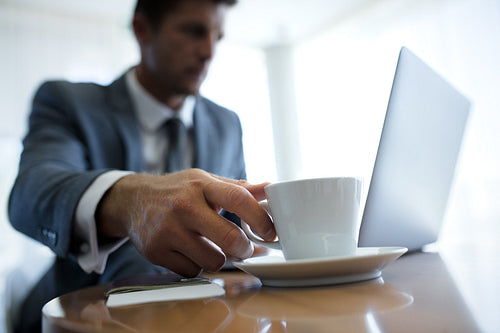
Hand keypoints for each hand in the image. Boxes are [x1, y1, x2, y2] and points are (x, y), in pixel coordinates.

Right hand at [96, 169, 274, 276]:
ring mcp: (168, 230)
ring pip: (213, 260)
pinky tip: (190, 251)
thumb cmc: (177, 190)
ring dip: (219, 258)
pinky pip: (192, 271)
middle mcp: (183, 206)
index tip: (270, 232)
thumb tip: (270, 188)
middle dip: (245, 248)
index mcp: (201, 185)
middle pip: (229, 238)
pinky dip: (197, 265)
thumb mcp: (206, 181)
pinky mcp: (156, 251)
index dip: (260, 218)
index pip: (239, 199)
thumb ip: (239, 188)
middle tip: (245, 247)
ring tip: (212, 246)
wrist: (132, 201)